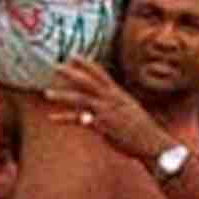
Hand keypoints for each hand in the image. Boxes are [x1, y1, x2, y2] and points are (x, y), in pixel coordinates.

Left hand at [44, 58, 174, 163]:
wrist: (152, 143)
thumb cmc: (143, 130)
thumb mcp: (131, 110)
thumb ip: (118, 104)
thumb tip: (110, 100)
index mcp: (119, 94)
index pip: (101, 74)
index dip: (87, 64)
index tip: (74, 56)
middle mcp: (112, 100)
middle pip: (88, 82)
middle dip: (71, 73)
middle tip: (56, 66)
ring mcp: (107, 112)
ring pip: (80, 99)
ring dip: (62, 95)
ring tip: (47, 93)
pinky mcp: (103, 126)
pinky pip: (79, 120)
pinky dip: (65, 118)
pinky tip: (52, 117)